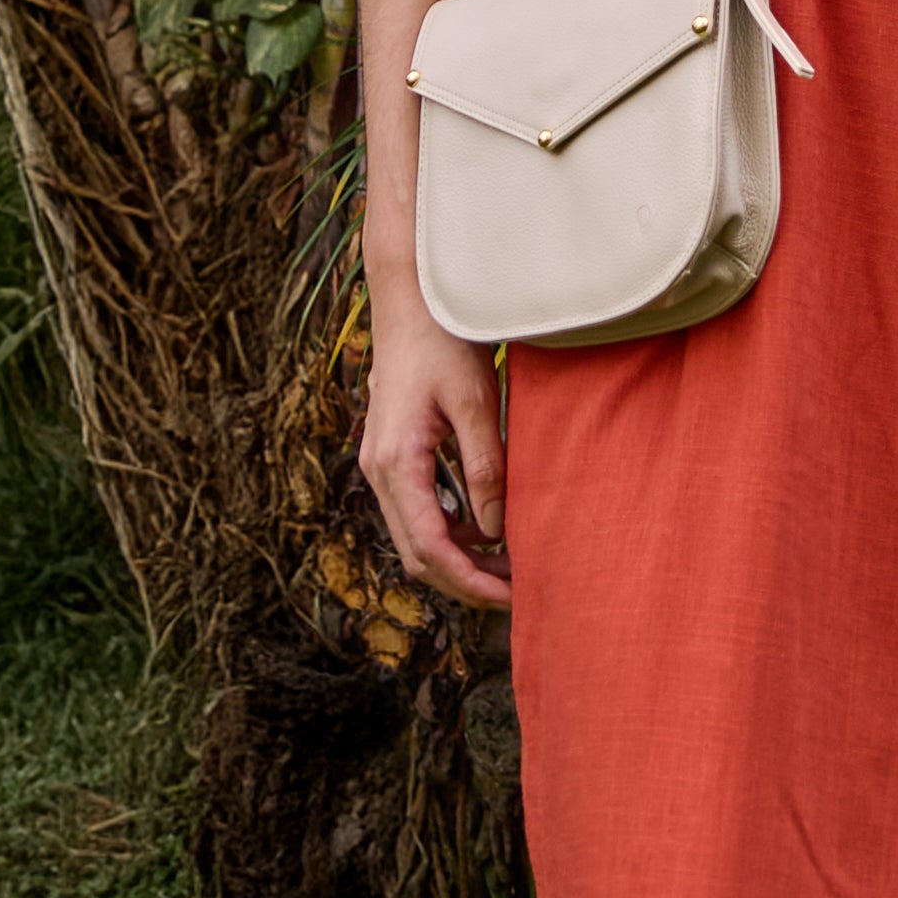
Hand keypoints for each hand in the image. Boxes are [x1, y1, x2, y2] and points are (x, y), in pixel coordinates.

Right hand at [358, 282, 512, 610]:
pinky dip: (450, 532)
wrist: (409, 300)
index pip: (430, 548)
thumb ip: (485, 467)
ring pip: (414, 538)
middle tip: (518, 591)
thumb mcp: (474, 401)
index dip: (471, 582)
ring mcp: (381, 465)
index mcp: (395, 463)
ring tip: (509, 566)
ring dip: (458, 559)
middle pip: (416, 555)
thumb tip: (498, 531)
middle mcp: (378, 471)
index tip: (512, 598)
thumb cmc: (443, 341)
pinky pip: (416, 512)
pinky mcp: (392, 457)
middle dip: (466, 581)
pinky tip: (487, 528)